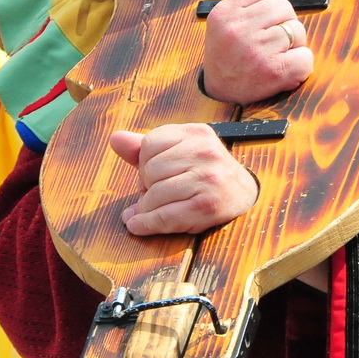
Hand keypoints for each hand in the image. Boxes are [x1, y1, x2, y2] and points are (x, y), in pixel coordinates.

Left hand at [109, 125, 258, 235]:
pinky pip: (163, 216)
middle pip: (149, 170)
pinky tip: (138, 225)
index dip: (144, 163)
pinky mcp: (207, 206)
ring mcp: (208, 178)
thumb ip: (144, 147)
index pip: (149, 145)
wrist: (243, 193)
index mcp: (196, 132)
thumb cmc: (204, 171)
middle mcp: (204, 152)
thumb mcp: (179, 152)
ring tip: (159, 206)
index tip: (156, 174)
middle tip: (160, 192)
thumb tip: (115, 138)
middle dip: (146, 186)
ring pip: (153, 195)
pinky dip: (145, 224)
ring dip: (147, 207)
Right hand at [200, 0, 312, 102]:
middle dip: (284, 23)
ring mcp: (255, 50)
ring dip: (294, 45)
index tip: (261, 22)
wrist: (220, 93)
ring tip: (275, 56)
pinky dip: (302, 65)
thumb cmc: (230, 50)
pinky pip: (306, 57)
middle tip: (270, 42)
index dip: (271, 4)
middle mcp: (237, 29)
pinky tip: (286, 71)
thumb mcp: (234, 17)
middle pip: (283, 7)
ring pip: (297, 30)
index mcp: (225, 12)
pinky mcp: (272, 72)